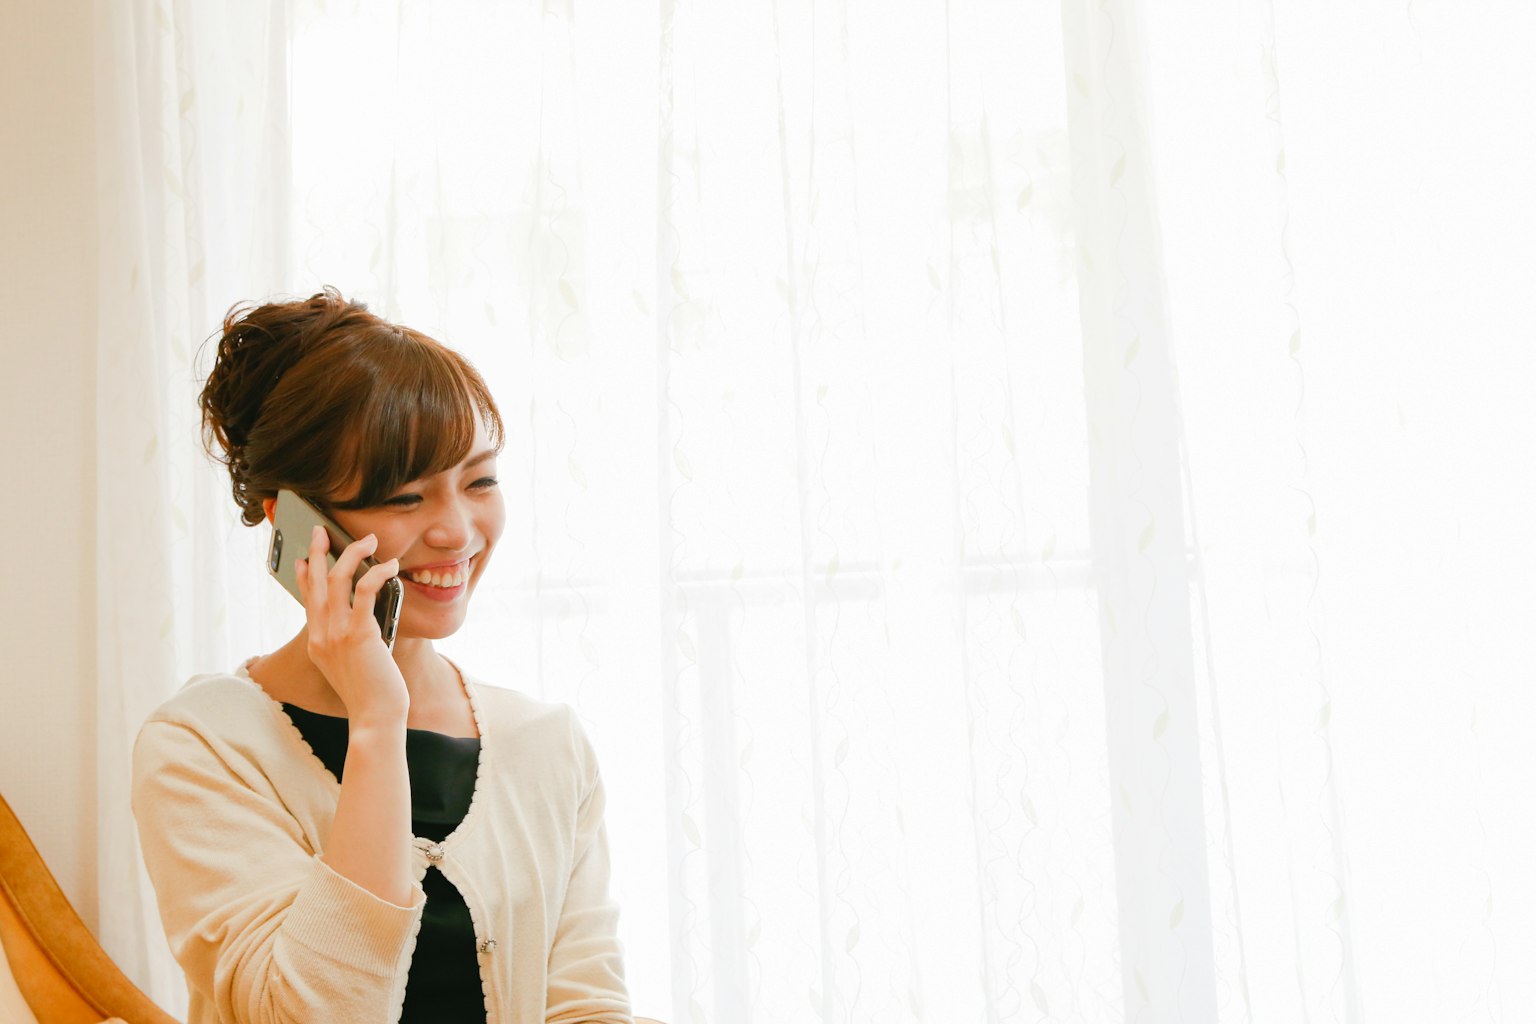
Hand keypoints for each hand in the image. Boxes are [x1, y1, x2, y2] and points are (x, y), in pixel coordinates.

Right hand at [295, 525, 408, 722]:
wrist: (375, 717)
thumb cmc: (371, 692)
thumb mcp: (352, 663)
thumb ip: (351, 639)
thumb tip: (365, 614)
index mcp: (317, 643)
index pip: (308, 601)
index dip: (306, 576)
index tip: (306, 559)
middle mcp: (321, 635)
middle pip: (316, 583)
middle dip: (319, 552)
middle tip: (321, 530)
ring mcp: (336, 634)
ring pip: (337, 580)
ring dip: (351, 554)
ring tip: (368, 540)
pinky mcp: (358, 634)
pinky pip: (363, 592)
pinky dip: (376, 573)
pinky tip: (389, 566)